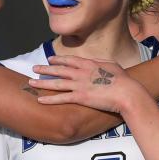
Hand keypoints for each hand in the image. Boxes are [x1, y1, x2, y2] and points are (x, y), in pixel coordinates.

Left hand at [29, 54, 147, 113]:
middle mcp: (81, 72)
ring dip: (42, 82)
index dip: (58, 59)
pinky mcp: (80, 97)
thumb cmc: (123, 80)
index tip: (50, 59)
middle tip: (34, 68)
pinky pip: (61, 98)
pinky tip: (40, 100)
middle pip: (59, 70)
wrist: (127, 93)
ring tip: (31, 82)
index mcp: (89, 64)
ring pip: (56, 83)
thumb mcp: (111, 65)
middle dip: (45, 69)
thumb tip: (94, 62)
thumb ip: (99, 63)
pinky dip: (50, 99)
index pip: (69, 60)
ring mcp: (79, 85)